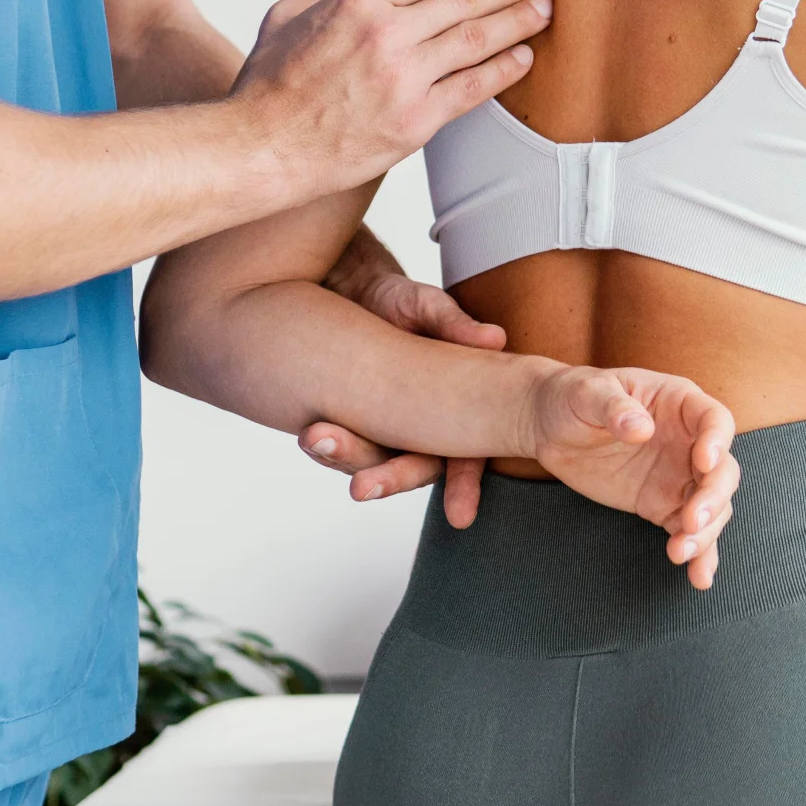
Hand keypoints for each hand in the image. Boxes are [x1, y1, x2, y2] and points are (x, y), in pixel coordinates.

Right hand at [233, 0, 552, 199]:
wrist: (263, 148)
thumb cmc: (269, 84)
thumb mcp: (286, 15)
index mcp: (358, 1)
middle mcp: (386, 34)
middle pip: (467, 0)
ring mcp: (403, 79)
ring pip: (476, 41)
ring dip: (518, 22)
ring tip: (544, 10)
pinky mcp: (413, 122)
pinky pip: (472, 90)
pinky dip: (502, 71)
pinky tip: (523, 58)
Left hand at [302, 255, 499, 528]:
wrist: (348, 289)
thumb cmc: (399, 300)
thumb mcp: (426, 305)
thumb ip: (453, 323)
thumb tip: (496, 337)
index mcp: (456, 409)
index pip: (466, 458)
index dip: (464, 487)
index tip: (459, 515)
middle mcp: (420, 427)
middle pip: (412, 468)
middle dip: (387, 479)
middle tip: (362, 488)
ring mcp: (381, 427)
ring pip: (369, 460)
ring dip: (345, 458)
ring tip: (317, 440)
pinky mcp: (345, 420)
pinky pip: (338, 445)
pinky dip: (325, 445)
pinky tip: (310, 437)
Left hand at [528, 364, 739, 590]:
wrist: (549, 424)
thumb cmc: (571, 396)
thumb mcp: (587, 393)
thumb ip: (615, 408)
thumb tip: (641, 430)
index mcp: (678, 402)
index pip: (715, 419)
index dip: (717, 442)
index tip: (703, 463)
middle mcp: (688, 440)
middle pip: (722, 470)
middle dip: (713, 497)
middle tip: (691, 521)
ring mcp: (678, 474)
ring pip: (713, 505)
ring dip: (705, 532)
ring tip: (679, 551)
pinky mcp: (662, 504)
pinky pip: (689, 530)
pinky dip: (698, 553)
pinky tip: (697, 576)